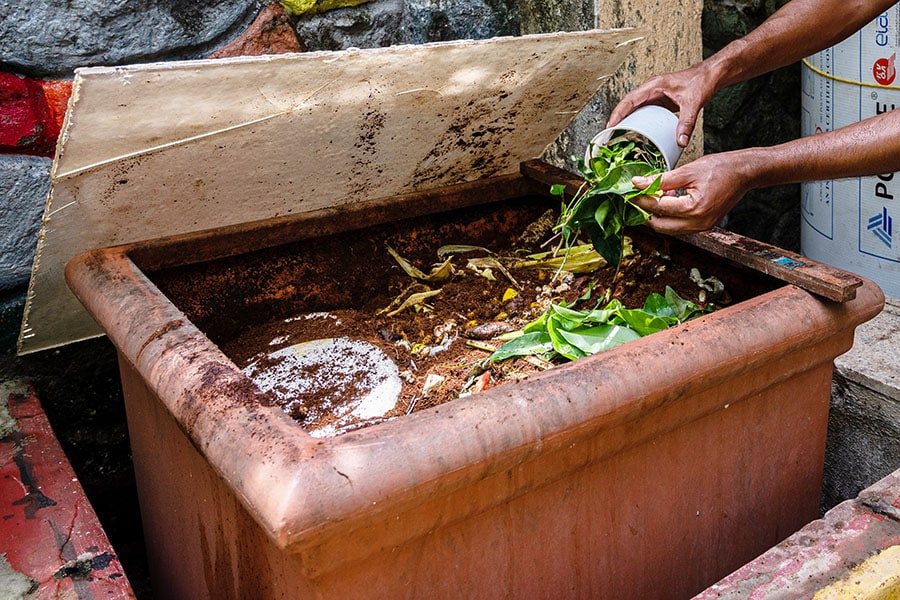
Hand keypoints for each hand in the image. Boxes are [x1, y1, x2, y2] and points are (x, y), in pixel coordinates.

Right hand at [607, 64, 717, 148]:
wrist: (710, 76)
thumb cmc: (701, 82)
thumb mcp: (693, 103)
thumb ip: (686, 123)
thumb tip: (680, 141)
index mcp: (654, 85)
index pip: (630, 99)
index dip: (618, 113)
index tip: (610, 126)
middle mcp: (651, 89)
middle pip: (628, 104)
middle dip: (617, 118)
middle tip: (610, 135)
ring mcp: (654, 95)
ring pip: (634, 108)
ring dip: (626, 120)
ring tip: (618, 135)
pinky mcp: (659, 101)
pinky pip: (643, 111)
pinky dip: (637, 121)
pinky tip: (636, 132)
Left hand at [628, 152, 750, 233]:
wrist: (744, 172)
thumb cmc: (721, 168)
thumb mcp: (688, 170)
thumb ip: (661, 180)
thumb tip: (639, 183)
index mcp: (694, 209)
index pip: (658, 208)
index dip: (641, 199)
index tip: (630, 191)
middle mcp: (698, 223)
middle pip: (660, 225)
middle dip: (646, 211)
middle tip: (638, 196)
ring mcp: (702, 227)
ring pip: (668, 228)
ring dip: (658, 215)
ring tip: (655, 196)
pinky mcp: (704, 225)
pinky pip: (679, 226)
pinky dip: (670, 216)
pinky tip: (668, 200)